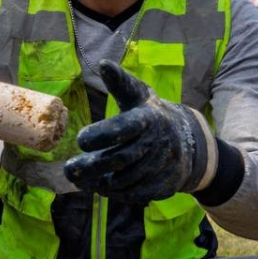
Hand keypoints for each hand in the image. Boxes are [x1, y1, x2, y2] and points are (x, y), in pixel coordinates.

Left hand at [63, 60, 214, 202]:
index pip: (125, 127)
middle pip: (119, 159)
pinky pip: (132, 194)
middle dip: (91, 166)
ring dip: (98, 182)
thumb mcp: (139, 96)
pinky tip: (99, 186)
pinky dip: (112, 193)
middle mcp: (157, 144)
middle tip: (69, 169)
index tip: (79, 139)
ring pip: (123, 181)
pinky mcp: (162, 187)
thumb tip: (102, 63)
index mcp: (149, 118)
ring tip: (80, 178)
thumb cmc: (151, 116)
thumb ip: (119, 83)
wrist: (188, 144)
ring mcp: (161, 167)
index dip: (101, 135)